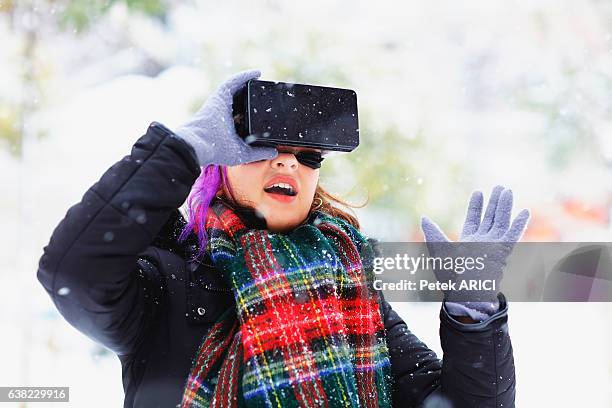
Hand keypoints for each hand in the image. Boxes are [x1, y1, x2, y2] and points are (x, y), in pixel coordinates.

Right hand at [174, 70, 277, 165]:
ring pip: (238, 90)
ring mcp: (223, 104)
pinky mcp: (220, 95)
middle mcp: (227, 114)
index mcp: (231, 127)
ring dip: (250, 84)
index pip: (245, 117)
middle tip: (270, 95)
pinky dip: (244, 76)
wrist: (202, 143)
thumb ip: (259, 152)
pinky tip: (257, 73)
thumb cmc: (218, 150)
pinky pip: (234, 81)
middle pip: (242, 102)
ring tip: (265, 82)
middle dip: (253, 97)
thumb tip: (274, 152)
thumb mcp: (243, 153)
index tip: (269, 112)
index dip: (255, 113)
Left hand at [420, 186, 529, 306]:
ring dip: (505, 207)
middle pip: (490, 217)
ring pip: (501, 221)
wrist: (464, 293)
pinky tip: (524, 212)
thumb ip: (433, 233)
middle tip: (500, 187)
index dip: (476, 205)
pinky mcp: (502, 252)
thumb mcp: (439, 250)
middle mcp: (482, 242)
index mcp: (468, 241)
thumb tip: (423, 218)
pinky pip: (512, 235)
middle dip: (494, 202)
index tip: (479, 192)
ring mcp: (493, 247)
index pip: (473, 219)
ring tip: (508, 191)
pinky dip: (518, 224)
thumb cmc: (450, 276)